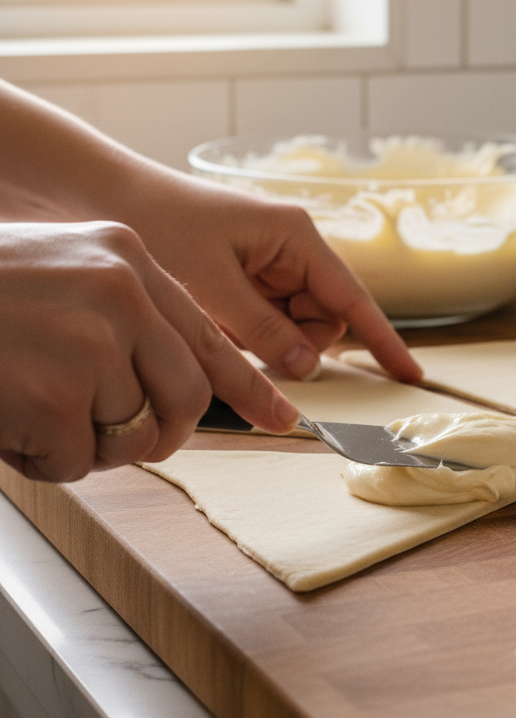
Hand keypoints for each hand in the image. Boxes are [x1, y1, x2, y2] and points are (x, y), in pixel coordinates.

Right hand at [0, 222, 299, 481]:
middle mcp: (120, 290)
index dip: (249, 386)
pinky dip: (41, 459)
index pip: (208, 336)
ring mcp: (90, 340)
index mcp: (126, 257)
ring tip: (32, 412)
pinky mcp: (53, 392)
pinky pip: (75, 460)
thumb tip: (178, 387)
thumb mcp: (59, 274)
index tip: (284, 419)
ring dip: (86, 444)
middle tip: (115, 439)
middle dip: (156, 432)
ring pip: (132, 433)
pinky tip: (5, 423)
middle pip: (185, 397)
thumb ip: (123, 318)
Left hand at [122, 171, 421, 382]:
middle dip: (298, 343)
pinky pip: (267, 322)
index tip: (408, 375)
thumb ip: (263, 329)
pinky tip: (214, 320)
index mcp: (296, 238)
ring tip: (219, 323)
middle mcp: (292, 251)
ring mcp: (270, 266)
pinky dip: (248, 335)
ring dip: (268, 341)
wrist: (102, 196)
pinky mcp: (247, 279)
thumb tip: (307, 367)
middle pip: (324, 319)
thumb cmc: (157, 223)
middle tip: (250, 345)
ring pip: (295, 326)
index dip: (382, 340)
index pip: (353, 299)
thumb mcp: (210, 284)